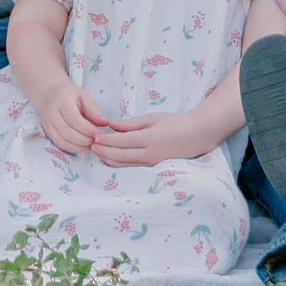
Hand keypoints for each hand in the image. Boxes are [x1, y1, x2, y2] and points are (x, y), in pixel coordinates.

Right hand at [35, 78, 108, 154]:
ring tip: (91, 145)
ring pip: (62, 141)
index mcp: (62, 101)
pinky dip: (72, 149)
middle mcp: (52, 113)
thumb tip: (104, 123)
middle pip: (67, 132)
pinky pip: (59, 144)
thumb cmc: (70, 95)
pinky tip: (82, 147)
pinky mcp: (47, 132)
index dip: (86, 129)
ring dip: (78, 146)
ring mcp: (47, 124)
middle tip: (96, 141)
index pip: (73, 119)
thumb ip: (93, 110)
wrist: (50, 95)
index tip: (97, 134)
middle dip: (83, 140)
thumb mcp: (84, 96)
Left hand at [92, 113, 208, 167]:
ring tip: (96, 151)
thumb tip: (110, 125)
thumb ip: (130, 124)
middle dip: (103, 151)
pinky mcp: (152, 167)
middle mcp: (149, 154)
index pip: (121, 141)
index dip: (106, 140)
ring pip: (123, 164)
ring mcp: (150, 163)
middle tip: (90, 145)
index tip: (94, 136)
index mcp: (149, 138)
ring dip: (108, 159)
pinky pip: (130, 167)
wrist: (195, 136)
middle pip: (119, 156)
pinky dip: (117, 163)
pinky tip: (109, 158)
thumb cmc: (174, 123)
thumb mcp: (152, 118)